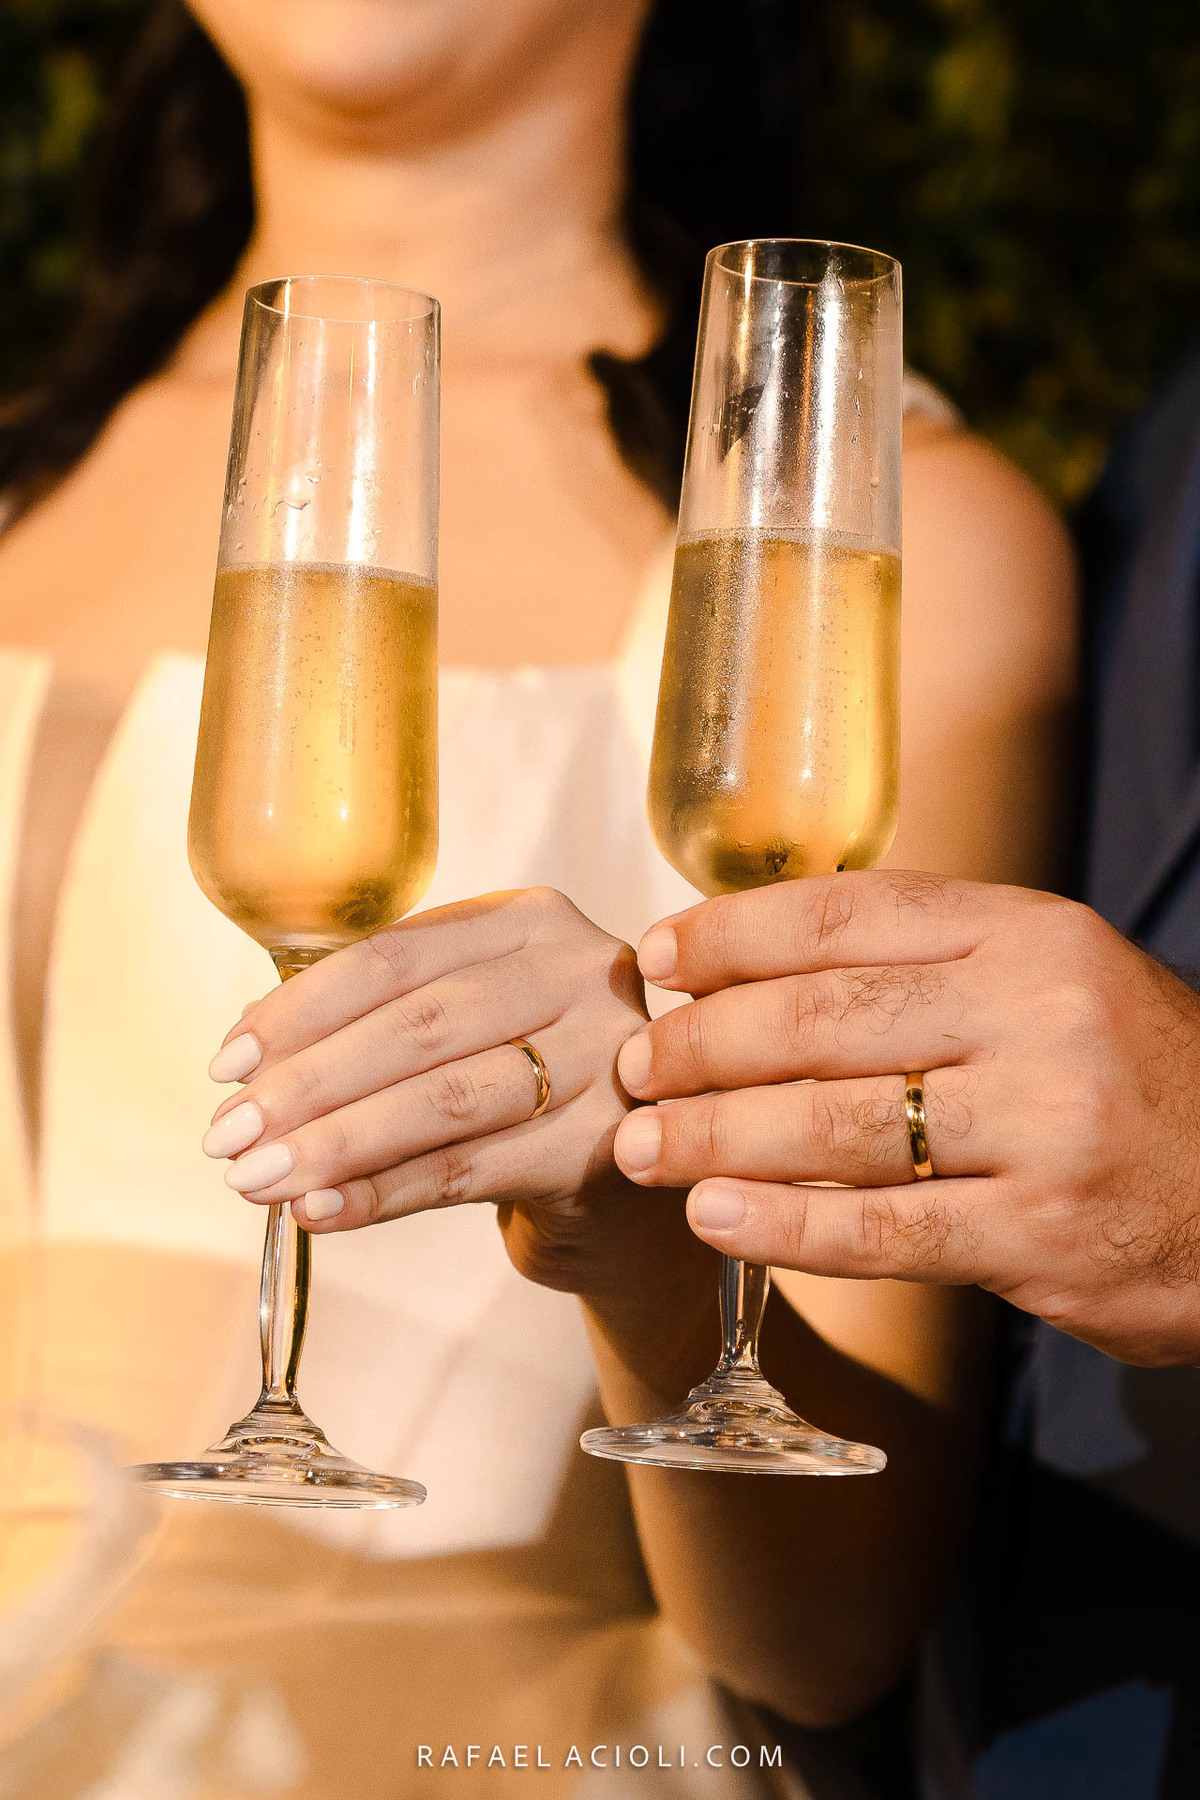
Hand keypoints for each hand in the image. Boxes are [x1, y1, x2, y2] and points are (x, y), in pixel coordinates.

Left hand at [203, 888, 647, 1288]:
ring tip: (258, 1179)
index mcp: (533, 921)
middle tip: (228, 1134)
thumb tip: (249, 1052)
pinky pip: (468, 1169)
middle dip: (306, 1084)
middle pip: (415, 1025)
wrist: (632, 1192)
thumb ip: (380, 1019)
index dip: (301, 1010)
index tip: (228, 1062)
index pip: (394, 956)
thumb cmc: (530, 1094)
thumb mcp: (472, 1024)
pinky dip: (383, 1193)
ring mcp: (606, 1058)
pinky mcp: (607, 1145)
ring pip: (441, 1100)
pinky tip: (322, 1210)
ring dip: (335, 1144)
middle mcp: (581, 974)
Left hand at [611, 871, 1199, 1365]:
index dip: (732, 934)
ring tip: (644, 1148)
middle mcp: (1038, 1011)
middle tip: (636, 1068)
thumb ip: (926, 966)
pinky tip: (716, 1220)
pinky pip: (884, 1227)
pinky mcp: (1045, 1232)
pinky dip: (785, 1225)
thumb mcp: (1051, 982)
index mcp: (1028, 932)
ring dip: (718, 1136)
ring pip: (837, 1121)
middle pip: (823, 1014)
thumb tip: (749, 970)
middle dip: (704, 1042)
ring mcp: (1046, 1122)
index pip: (846, 914)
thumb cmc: (1129, 1081)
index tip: (657, 959)